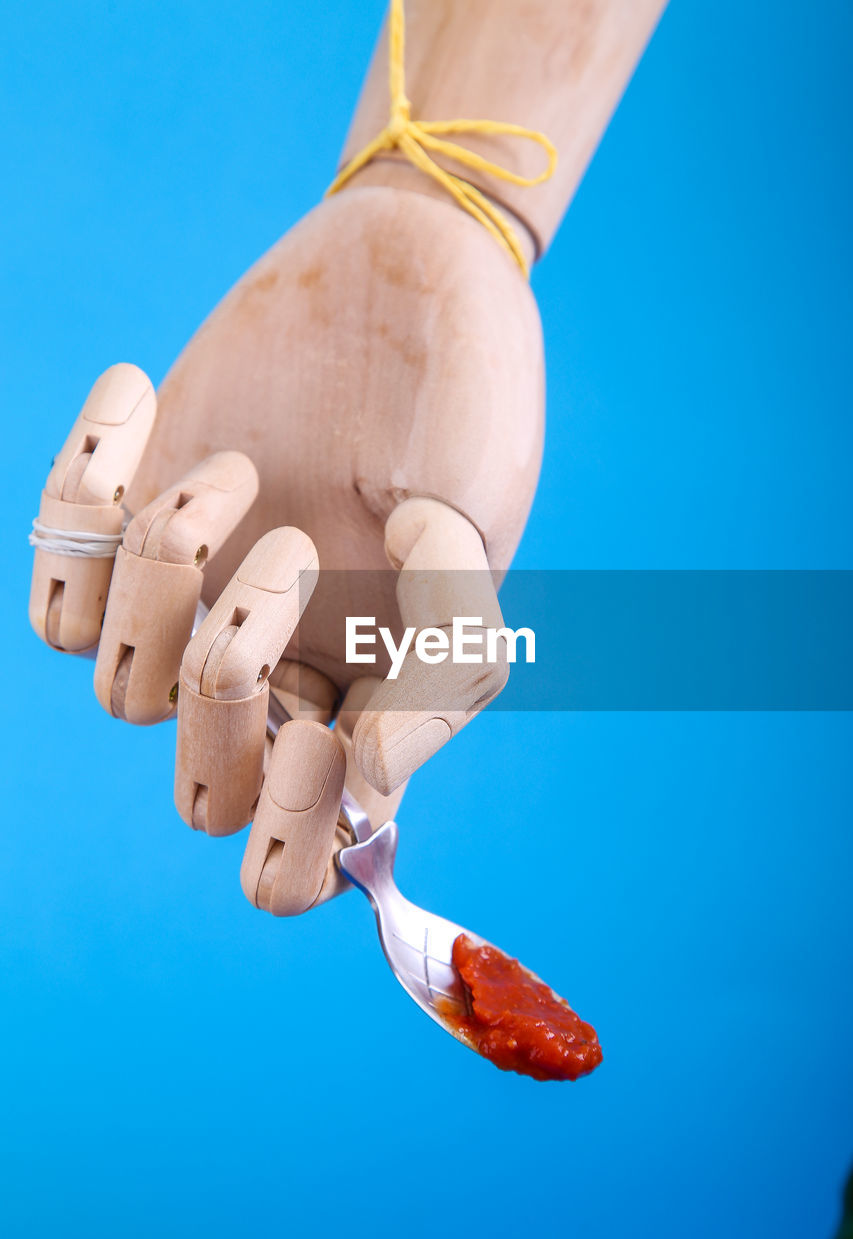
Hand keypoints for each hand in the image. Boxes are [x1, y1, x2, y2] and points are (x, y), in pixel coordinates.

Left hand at [29, 182, 543, 914]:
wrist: (402, 266)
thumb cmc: (460, 399)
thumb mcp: (471, 533)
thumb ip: (437, 667)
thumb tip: (370, 791)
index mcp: (366, 704)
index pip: (297, 861)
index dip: (292, 838)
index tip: (317, 739)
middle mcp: (276, 674)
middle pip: (199, 791)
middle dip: (224, 694)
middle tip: (293, 555)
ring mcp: (193, 609)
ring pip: (113, 690)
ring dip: (165, 569)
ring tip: (241, 464)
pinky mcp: (127, 526)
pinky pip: (50, 581)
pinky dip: (77, 490)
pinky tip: (138, 397)